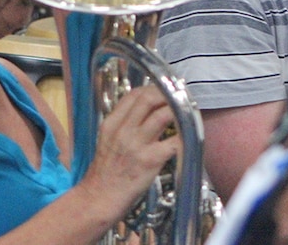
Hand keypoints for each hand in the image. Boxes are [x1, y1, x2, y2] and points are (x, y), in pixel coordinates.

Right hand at [77, 84, 179, 216]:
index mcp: (111, 123)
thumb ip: (124, 124)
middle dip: (168, 94)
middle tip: (179, 99)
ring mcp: (137, 145)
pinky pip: (174, 142)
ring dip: (180, 111)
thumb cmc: (105, 172)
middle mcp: (123, 130)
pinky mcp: (150, 160)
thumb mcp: (107, 141)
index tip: (164, 92)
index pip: (134, 94)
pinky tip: (189, 137)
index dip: (153, 89)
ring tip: (188, 114)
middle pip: (149, 98)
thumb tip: (147, 111)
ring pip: (163, 115)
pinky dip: (185, 136)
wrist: (98, 199)